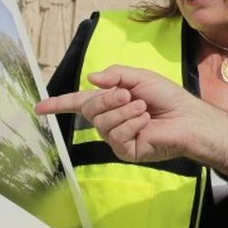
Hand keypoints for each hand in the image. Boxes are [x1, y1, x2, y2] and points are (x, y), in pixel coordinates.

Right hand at [35, 65, 227, 173]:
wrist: (189, 118)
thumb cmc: (168, 97)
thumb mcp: (140, 77)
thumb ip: (115, 75)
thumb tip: (90, 78)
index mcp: (110, 102)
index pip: (79, 103)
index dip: (58, 104)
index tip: (38, 107)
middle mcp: (109, 121)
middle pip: (90, 109)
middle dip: (108, 99)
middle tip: (130, 95)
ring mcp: (116, 138)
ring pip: (102, 123)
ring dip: (124, 111)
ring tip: (144, 108)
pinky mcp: (126, 152)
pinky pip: (117, 136)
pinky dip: (132, 123)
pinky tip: (146, 122)